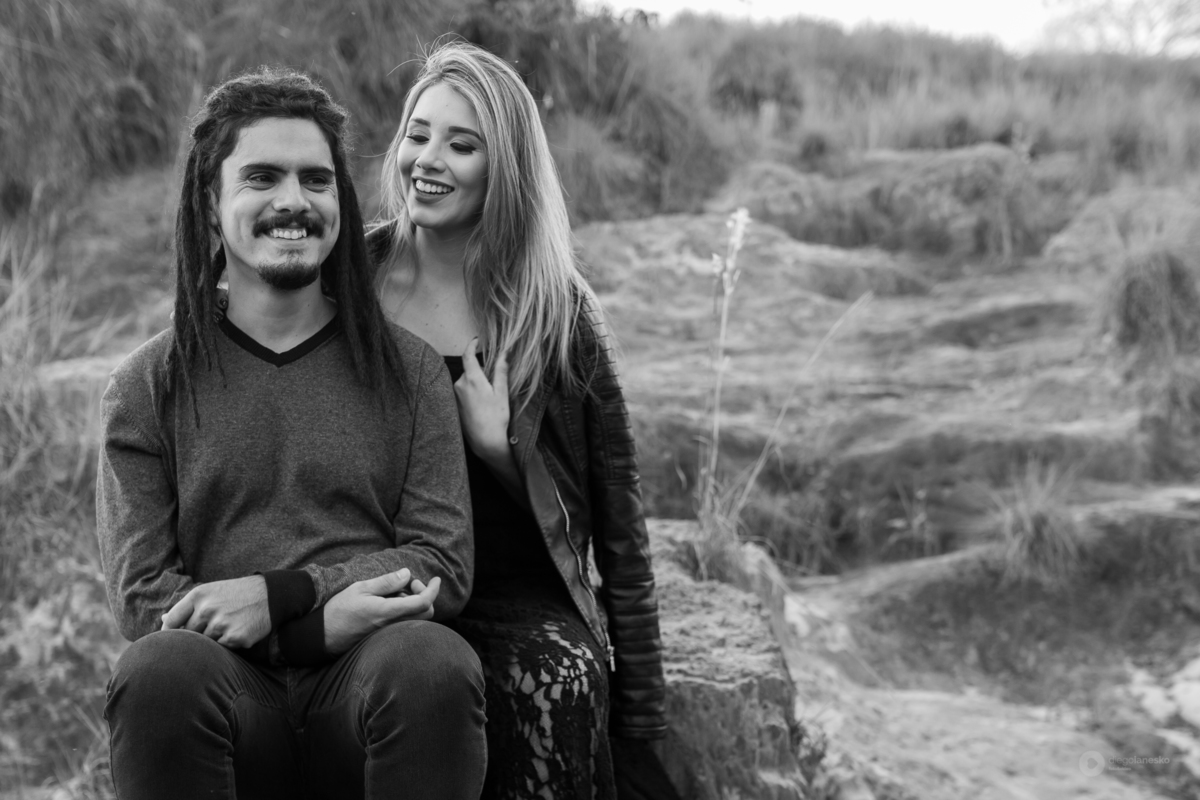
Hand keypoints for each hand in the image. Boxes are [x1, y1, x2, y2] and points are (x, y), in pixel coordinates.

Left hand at [161, 575, 269, 648]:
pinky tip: (238, 631)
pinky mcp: (235, 637)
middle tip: (212, 629)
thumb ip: (188, 607)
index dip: (167, 633)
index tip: (171, 640)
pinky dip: (227, 644)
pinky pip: (222, 649)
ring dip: (214, 640)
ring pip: (205, 644)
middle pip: (188, 635)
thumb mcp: (212, 592)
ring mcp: (221, 624)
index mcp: (199, 595)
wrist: (271, 594)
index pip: (171, 621)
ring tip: (228, 627)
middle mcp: (207, 609)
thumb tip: (163, 620)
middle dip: (196, 636)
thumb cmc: (238, 593)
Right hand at [323, 568, 441, 654]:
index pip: (423, 603)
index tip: (436, 580)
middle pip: (426, 613)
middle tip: (410, 584)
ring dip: (413, 603)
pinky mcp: (384, 638)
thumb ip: (386, 582)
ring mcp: (389, 634)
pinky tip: (389, 603)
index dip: (433, 590)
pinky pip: (404, 624)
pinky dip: (405, 611)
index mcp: (388, 612)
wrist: (321, 637)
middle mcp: (392, 626)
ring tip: (395, 592)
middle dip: (424, 595)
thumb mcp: (361, 588)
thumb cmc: (338, 610)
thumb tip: (407, 574)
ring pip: (416, 619)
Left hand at [454, 338, 510, 460]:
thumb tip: (504, 353)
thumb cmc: (496, 418)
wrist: (485, 442)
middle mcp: (460, 385)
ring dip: (476, 384)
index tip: (476, 340)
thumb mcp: (502, 393)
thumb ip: (501, 371)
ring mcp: (455, 396)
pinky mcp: (454, 405)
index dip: (471, 345)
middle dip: (480, 372)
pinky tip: (481, 406)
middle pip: (469, 370)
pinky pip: (463, 392)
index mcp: (472, 379)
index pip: (468, 355)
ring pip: (466, 381)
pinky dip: (472, 393)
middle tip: (493, 384)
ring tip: (488, 399)